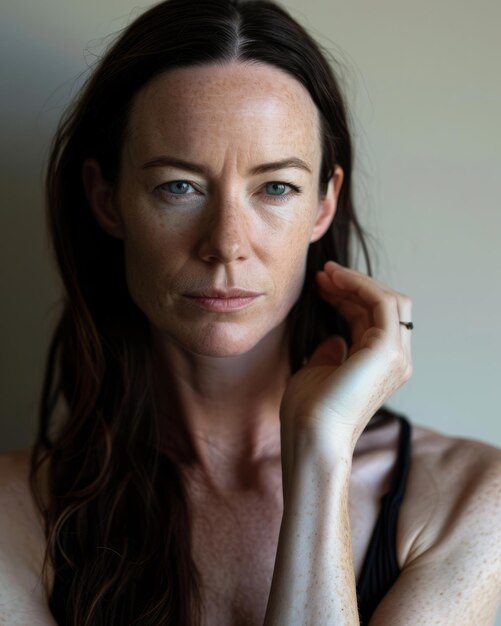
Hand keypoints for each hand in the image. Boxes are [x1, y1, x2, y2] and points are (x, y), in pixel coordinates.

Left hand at [281, 261, 411, 458]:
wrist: (311, 436)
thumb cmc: (309, 411)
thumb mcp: (319, 370)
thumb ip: (333, 352)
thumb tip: (336, 337)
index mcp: (380, 366)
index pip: (372, 318)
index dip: (348, 296)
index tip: (320, 284)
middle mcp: (396, 360)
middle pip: (384, 305)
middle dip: (353, 285)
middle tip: (322, 274)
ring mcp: (396, 356)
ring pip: (388, 300)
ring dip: (356, 281)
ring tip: (325, 274)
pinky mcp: (388, 350)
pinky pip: (381, 303)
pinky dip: (360, 286)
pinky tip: (335, 281)